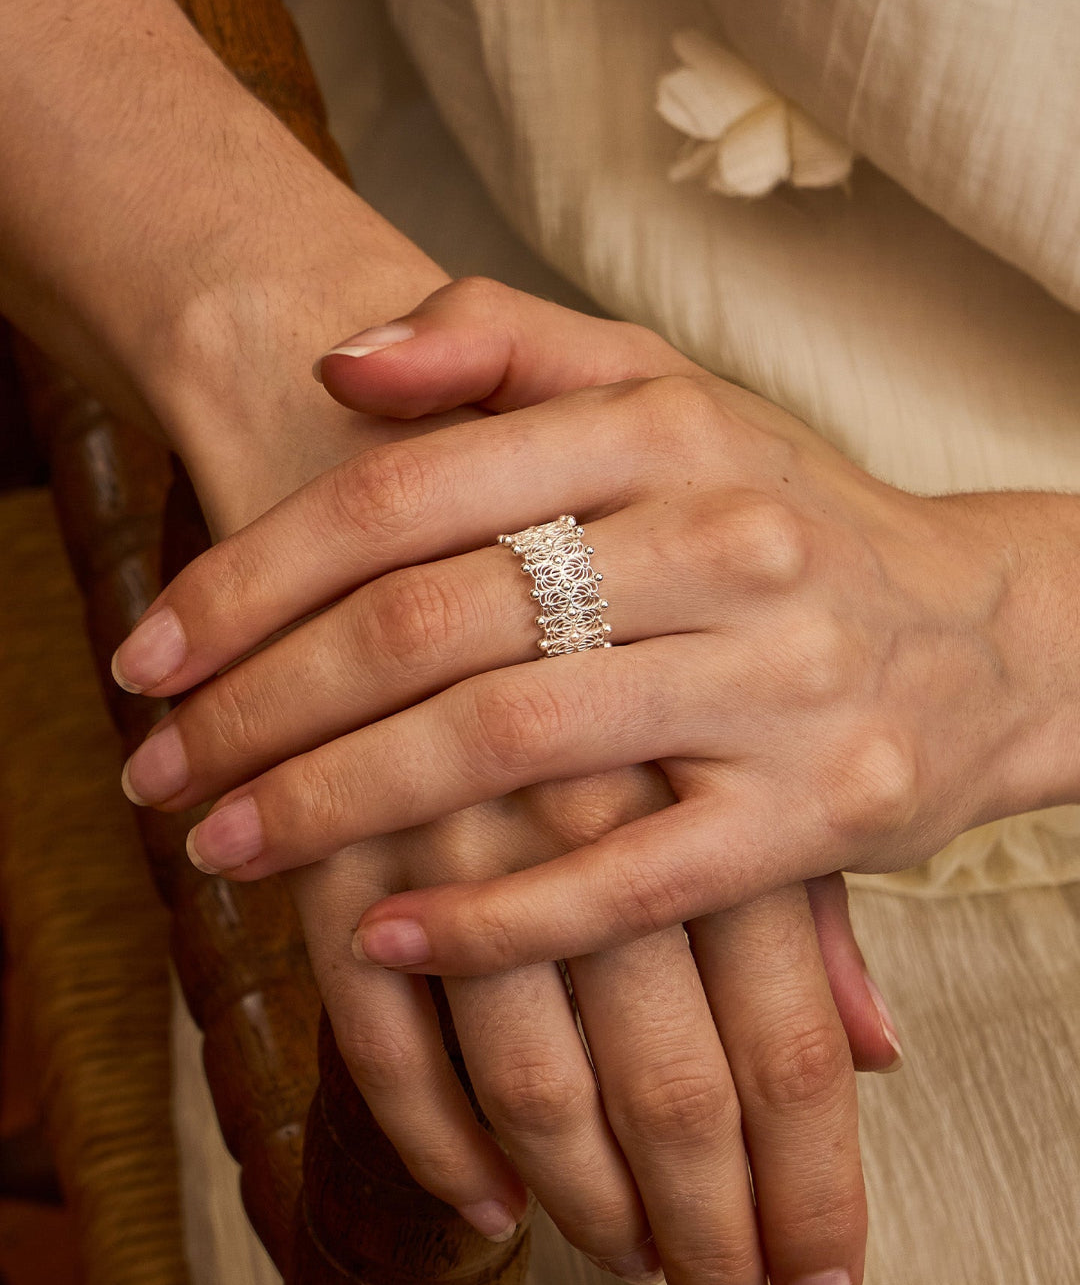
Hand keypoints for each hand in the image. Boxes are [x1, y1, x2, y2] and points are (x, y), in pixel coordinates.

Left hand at [113, 279, 906, 1284]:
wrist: (995, 635)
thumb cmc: (789, 517)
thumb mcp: (668, 397)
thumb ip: (504, 348)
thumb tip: (337, 358)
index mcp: (668, 427)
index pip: (407, 493)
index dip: (251, 577)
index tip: (152, 653)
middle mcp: (724, 543)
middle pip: (433, 625)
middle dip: (261, 707)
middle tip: (157, 769)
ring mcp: (775, 685)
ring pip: (508, 747)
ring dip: (336, 808)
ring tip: (223, 848)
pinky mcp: (814, 817)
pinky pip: (623, 882)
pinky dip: (490, 917)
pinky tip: (381, 935)